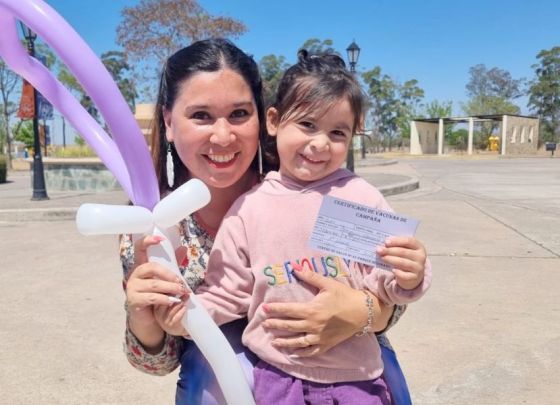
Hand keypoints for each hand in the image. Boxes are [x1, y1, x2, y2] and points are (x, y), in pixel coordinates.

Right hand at [125, 235, 187, 351]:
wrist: (147, 317)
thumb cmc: (157, 293)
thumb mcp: (165, 278)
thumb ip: (173, 264)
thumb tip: (183, 248)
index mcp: (141, 265)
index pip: (139, 248)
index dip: (147, 241)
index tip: (160, 239)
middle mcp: (134, 274)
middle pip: (152, 267)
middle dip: (169, 275)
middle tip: (181, 282)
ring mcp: (132, 287)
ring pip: (154, 284)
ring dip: (171, 288)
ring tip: (182, 292)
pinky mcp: (134, 300)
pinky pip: (152, 297)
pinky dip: (165, 299)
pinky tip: (173, 301)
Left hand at [261, 267, 391, 356]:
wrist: (363, 312)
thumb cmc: (345, 296)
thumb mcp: (328, 284)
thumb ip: (310, 276)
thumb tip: (295, 267)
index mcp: (312, 310)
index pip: (288, 310)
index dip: (275, 309)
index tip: (264, 308)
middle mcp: (313, 325)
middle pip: (289, 326)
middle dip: (275, 325)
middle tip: (264, 324)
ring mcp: (319, 337)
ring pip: (297, 342)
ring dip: (284, 342)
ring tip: (273, 342)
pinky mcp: (326, 344)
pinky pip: (311, 351)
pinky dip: (301, 353)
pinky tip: (293, 353)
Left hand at [376, 236, 426, 289]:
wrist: (413, 274)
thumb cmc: (406, 258)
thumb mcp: (405, 250)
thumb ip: (396, 246)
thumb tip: (383, 246)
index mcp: (419, 246)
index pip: (408, 241)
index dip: (397, 241)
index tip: (386, 242)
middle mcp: (420, 257)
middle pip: (403, 252)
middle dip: (389, 251)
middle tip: (379, 250)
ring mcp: (418, 268)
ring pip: (402, 263)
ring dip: (390, 260)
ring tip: (381, 258)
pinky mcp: (414, 277)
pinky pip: (404, 275)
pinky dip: (397, 272)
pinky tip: (392, 270)